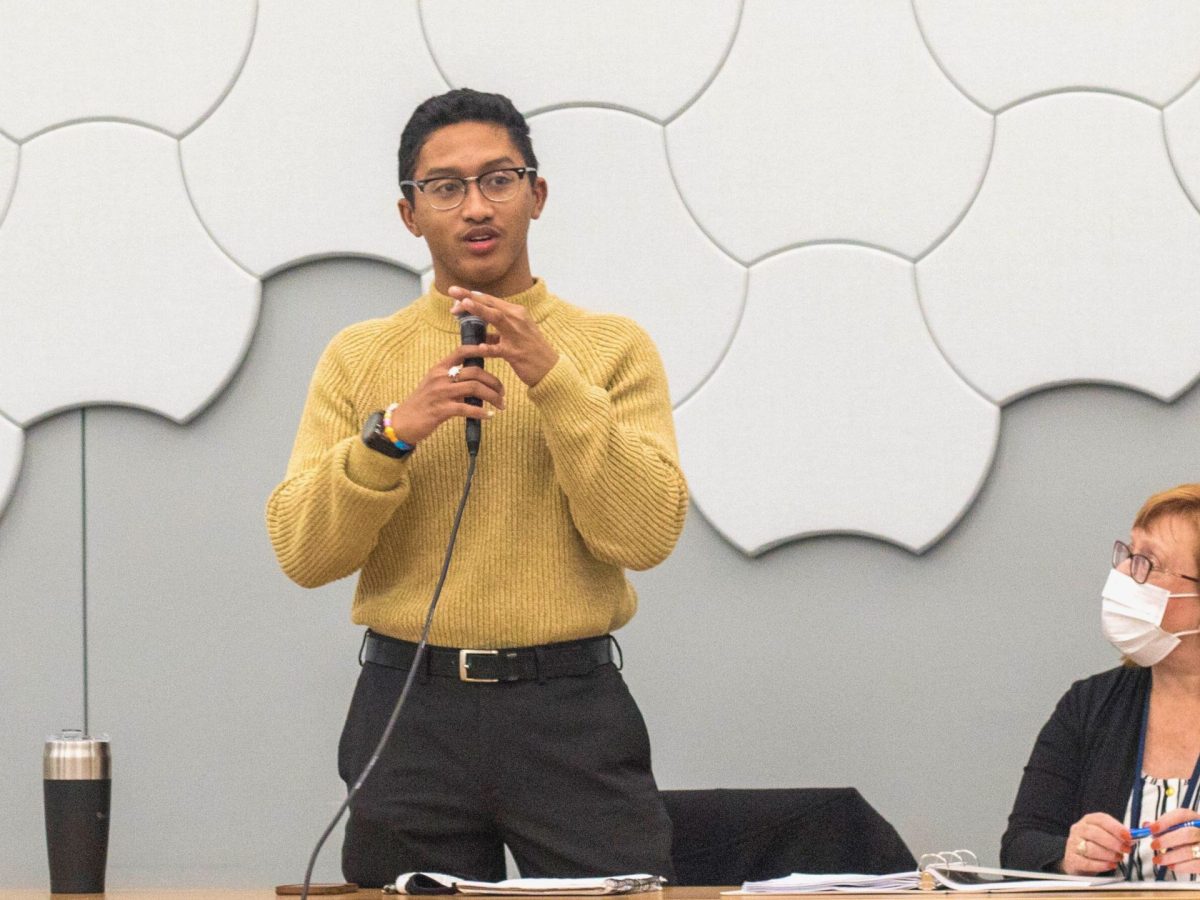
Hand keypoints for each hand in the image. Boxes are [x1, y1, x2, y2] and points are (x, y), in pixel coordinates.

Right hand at [386, 346, 504, 443]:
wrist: (403, 423)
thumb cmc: (423, 404)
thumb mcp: (435, 385)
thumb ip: (453, 379)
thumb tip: (477, 379)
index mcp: (440, 368)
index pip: (462, 351)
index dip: (480, 349)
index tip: (494, 351)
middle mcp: (440, 377)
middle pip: (475, 372)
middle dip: (494, 382)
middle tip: (502, 392)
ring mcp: (441, 393)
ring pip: (474, 388)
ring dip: (492, 397)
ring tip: (500, 404)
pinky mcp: (441, 410)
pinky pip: (467, 409)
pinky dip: (481, 413)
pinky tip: (489, 416)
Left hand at [447, 285, 558, 386]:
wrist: (551, 370)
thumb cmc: (531, 352)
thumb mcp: (514, 337)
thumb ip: (497, 333)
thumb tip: (479, 333)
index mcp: (516, 313)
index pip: (491, 300)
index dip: (472, 296)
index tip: (455, 294)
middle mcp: (518, 319)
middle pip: (491, 304)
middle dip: (470, 297)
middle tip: (452, 291)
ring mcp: (518, 335)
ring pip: (496, 319)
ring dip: (479, 310)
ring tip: (463, 305)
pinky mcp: (517, 353)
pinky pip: (499, 349)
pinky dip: (488, 347)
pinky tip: (477, 347)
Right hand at [1060, 812, 1130, 873]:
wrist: (1078, 859)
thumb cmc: (1096, 845)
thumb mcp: (1107, 835)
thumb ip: (1121, 835)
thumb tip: (1136, 835)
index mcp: (1088, 820)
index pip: (1101, 819)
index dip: (1116, 827)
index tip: (1128, 836)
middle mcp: (1078, 829)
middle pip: (1094, 833)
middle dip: (1114, 842)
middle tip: (1126, 849)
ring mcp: (1073, 844)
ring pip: (1090, 848)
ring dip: (1108, 855)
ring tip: (1118, 858)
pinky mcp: (1072, 859)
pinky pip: (1086, 862)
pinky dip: (1101, 865)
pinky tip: (1110, 865)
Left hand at [1148, 808, 1199, 875]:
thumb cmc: (1187, 839)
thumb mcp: (1177, 829)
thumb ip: (1162, 826)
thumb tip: (1146, 826)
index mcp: (1196, 819)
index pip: (1182, 815)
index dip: (1165, 821)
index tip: (1151, 829)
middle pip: (1187, 834)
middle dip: (1166, 840)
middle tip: (1153, 845)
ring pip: (1189, 851)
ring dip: (1169, 856)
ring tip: (1157, 860)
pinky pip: (1194, 865)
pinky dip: (1180, 866)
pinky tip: (1171, 866)